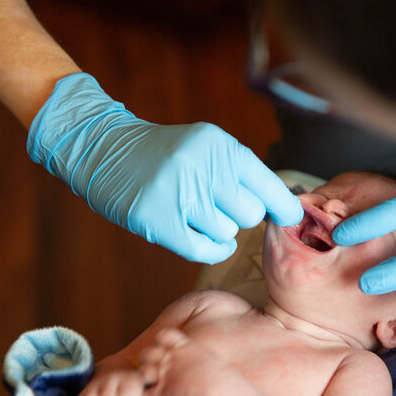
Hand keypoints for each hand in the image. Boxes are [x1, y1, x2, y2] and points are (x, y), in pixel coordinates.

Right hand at [27, 73, 302, 263]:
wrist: (104, 148)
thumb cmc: (165, 154)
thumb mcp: (205, 147)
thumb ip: (239, 172)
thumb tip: (283, 209)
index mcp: (219, 146)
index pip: (268, 185)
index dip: (284, 207)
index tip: (291, 219)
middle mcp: (201, 167)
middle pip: (250, 214)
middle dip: (241, 216)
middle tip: (221, 207)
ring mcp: (178, 194)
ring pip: (228, 232)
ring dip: (220, 230)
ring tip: (199, 214)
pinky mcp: (158, 220)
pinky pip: (204, 249)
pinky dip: (212, 249)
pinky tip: (205, 237)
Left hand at [139, 328, 221, 395]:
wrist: (214, 388)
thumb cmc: (219, 376)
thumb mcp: (207, 358)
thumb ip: (194, 355)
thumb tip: (195, 359)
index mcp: (182, 346)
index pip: (163, 335)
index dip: (162, 342)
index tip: (168, 350)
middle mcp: (169, 358)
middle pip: (147, 353)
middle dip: (150, 360)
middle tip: (161, 370)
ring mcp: (163, 375)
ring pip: (143, 372)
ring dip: (147, 377)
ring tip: (159, 385)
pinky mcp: (160, 392)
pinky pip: (147, 393)